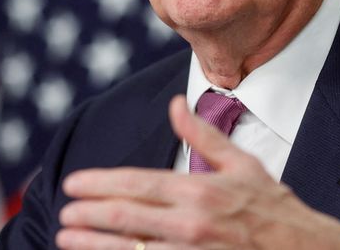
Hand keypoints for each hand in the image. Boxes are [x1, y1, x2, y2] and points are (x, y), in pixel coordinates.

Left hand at [56, 95, 339, 248]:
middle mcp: (192, 222)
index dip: (100, 184)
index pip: (137, 184)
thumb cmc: (275, 209)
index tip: (74, 184)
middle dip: (88, 214)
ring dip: (93, 244)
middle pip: (126, 216)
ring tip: (66, 237)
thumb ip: (203, 136)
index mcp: (199, 189)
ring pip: (131, 248)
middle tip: (63, 212)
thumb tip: (176, 105)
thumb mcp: (242, 164)